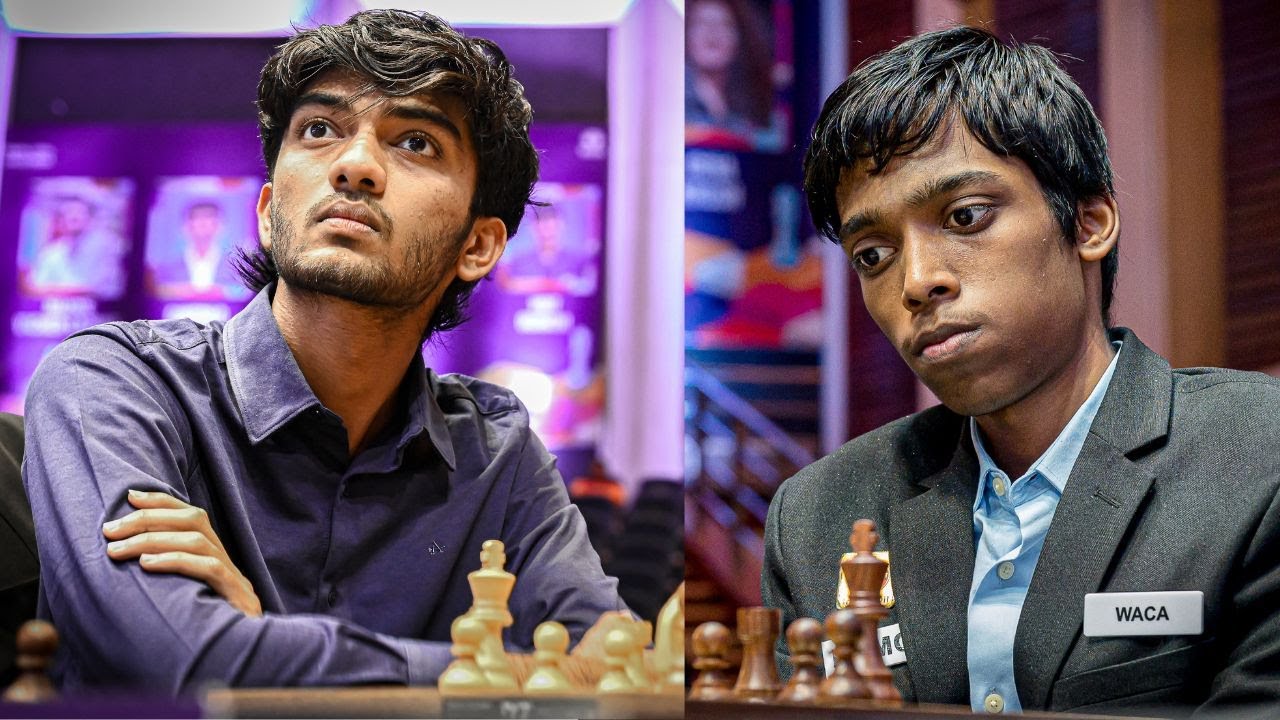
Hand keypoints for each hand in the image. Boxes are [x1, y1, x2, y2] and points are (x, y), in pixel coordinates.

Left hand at [103, 489, 261, 616]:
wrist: (246, 658)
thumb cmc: (206, 630)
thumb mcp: (184, 596)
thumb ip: (169, 574)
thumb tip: (128, 554)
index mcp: (216, 556)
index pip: (192, 515)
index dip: (163, 502)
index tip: (130, 497)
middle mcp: (227, 560)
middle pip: (193, 522)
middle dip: (147, 521)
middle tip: (110, 531)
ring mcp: (234, 577)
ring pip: (197, 542)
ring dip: (152, 541)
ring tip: (117, 551)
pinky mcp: (236, 595)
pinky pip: (207, 568)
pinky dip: (175, 561)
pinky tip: (147, 566)